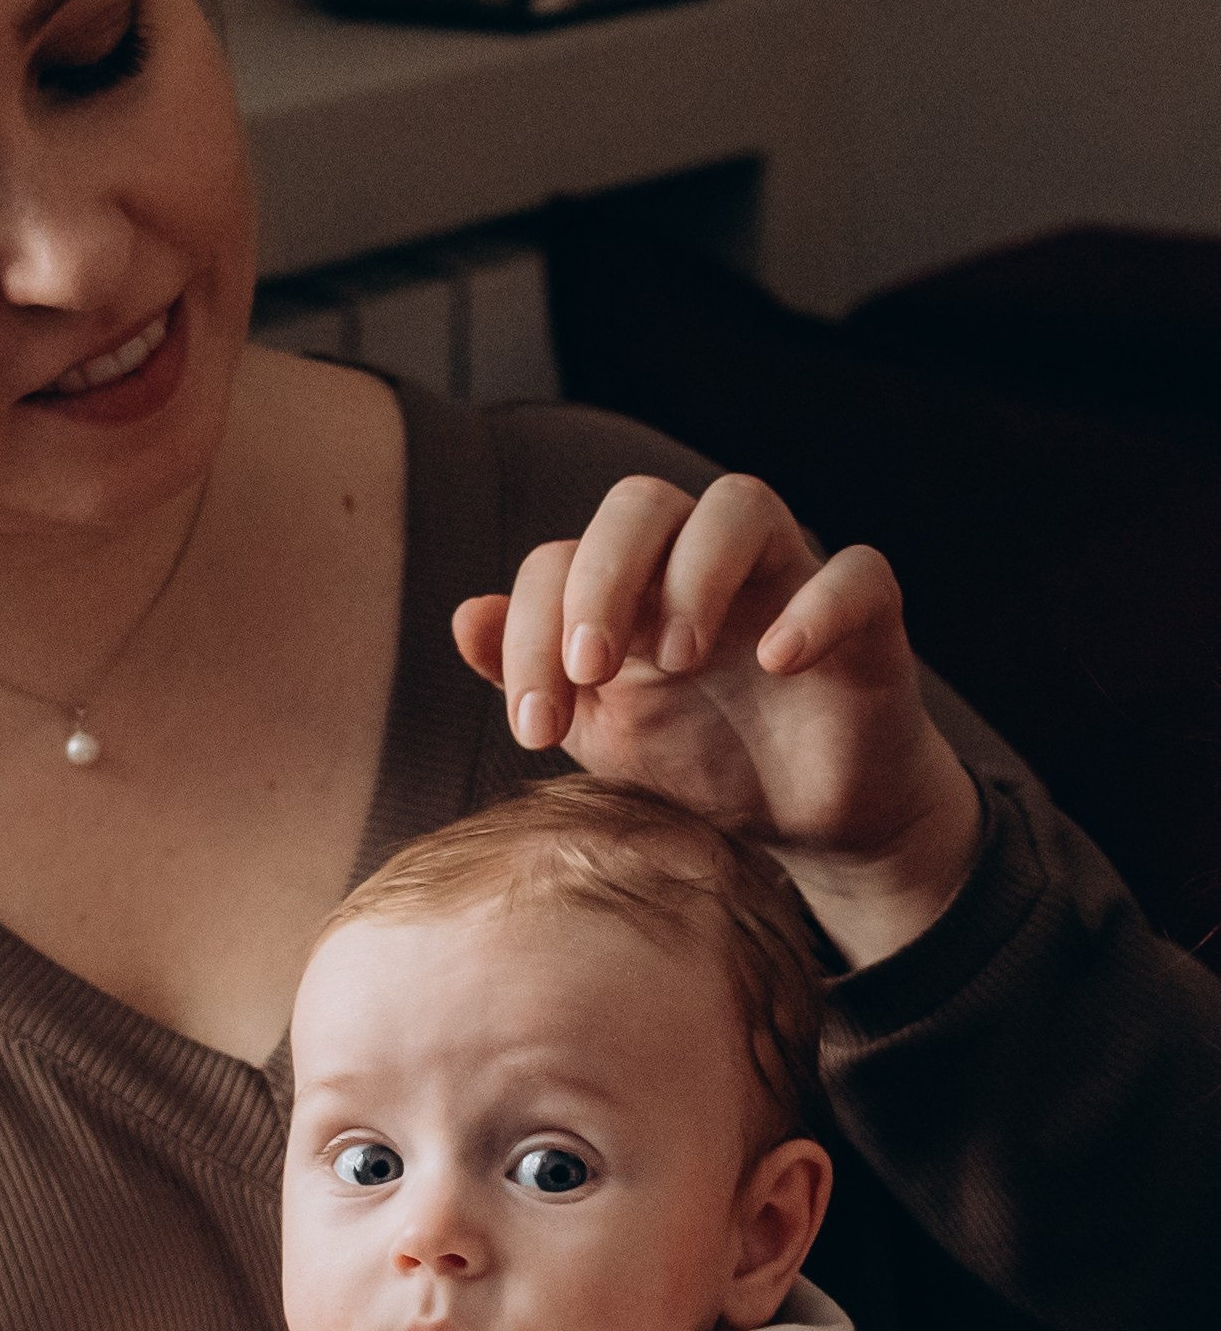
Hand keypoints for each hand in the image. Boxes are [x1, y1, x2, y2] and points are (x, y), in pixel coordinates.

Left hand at [451, 473, 981, 963]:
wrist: (799, 827)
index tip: (536, 728)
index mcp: (628, 588)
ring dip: (696, 572)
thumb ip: (531, 675)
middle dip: (601, 579)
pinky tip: (778, 662)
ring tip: (678, 660)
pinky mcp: (865, 618)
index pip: (560, 560)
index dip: (533, 631)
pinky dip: (817, 606)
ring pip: (741, 503)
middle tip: (591, 668)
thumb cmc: (694, 763)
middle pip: (640, 504)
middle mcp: (699, 565)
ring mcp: (783, 580)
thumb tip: (466, 617)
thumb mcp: (598, 731)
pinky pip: (857, 572)